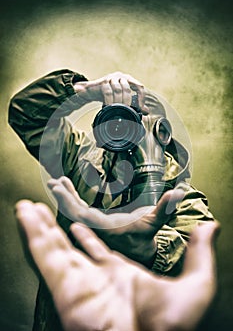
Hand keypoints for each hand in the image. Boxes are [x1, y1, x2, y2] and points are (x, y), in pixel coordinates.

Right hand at [15, 200, 218, 330]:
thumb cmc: (173, 327)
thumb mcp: (194, 284)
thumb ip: (200, 254)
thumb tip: (211, 226)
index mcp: (118, 275)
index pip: (96, 252)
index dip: (87, 238)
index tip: (78, 226)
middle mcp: (94, 278)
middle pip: (68, 246)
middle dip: (55, 227)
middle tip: (45, 209)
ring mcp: (77, 281)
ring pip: (53, 247)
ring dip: (39, 226)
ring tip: (28, 207)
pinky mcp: (65, 286)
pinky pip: (45, 254)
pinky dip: (34, 233)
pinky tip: (26, 215)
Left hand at [47, 176, 184, 266]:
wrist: (140, 251)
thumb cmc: (145, 237)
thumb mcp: (154, 222)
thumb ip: (165, 209)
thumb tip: (178, 193)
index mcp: (107, 230)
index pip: (83, 216)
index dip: (70, 203)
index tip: (59, 189)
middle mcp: (96, 229)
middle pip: (74, 214)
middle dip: (64, 198)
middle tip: (54, 183)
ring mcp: (93, 225)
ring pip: (74, 211)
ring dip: (66, 196)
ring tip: (57, 182)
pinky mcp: (93, 221)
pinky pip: (79, 208)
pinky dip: (72, 196)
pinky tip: (67, 185)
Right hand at [73, 71, 148, 113]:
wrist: (91, 91)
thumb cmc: (108, 95)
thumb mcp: (122, 99)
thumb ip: (134, 103)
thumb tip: (146, 111)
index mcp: (128, 79)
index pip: (140, 87)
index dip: (141, 98)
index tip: (140, 109)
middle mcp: (121, 76)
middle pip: (128, 89)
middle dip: (127, 102)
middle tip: (126, 111)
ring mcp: (112, 78)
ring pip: (118, 90)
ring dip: (118, 102)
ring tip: (117, 110)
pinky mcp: (103, 82)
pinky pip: (108, 92)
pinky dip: (110, 101)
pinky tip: (109, 107)